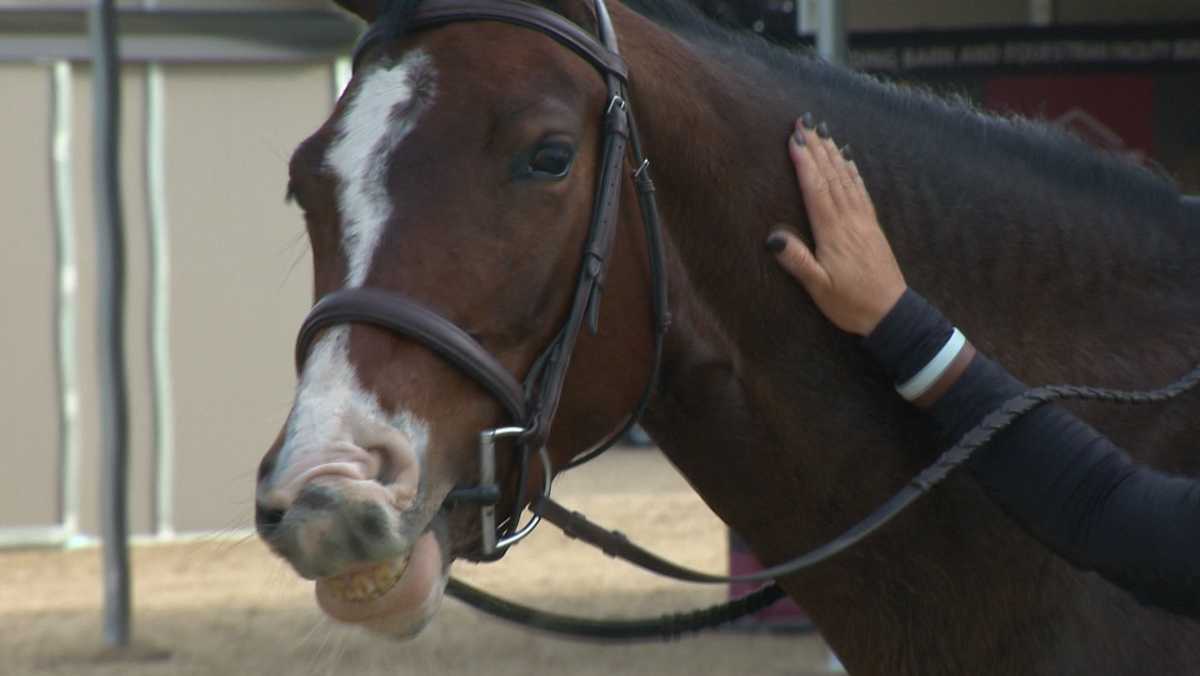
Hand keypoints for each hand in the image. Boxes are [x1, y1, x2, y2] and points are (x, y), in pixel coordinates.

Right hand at [767, 117, 906, 335]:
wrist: (891, 312)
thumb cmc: (850, 303)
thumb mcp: (818, 288)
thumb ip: (798, 261)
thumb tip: (772, 238)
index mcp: (833, 232)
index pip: (816, 189)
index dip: (805, 161)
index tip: (794, 138)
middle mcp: (849, 220)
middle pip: (831, 175)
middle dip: (818, 147)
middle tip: (805, 122)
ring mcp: (863, 221)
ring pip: (847, 178)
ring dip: (833, 153)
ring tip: (823, 131)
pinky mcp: (872, 226)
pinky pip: (861, 190)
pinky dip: (852, 171)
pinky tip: (848, 159)